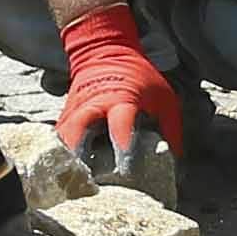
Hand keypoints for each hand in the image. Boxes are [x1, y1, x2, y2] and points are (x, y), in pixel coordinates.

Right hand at [53, 6, 185, 176]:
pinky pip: (59, 136)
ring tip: (71, 184)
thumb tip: (177, 159)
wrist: (105, 51)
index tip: (126, 171)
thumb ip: (170, 127)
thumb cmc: (139, 77)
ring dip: (66, 159)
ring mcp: (75, 108)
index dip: (123, 146)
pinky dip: (61, 153)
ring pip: (63, 136)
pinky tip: (64, 173)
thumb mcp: (163, 96)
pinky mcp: (65, 114)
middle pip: (78, 130)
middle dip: (78, 156)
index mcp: (120, 98)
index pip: (120, 123)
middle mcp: (93, 104)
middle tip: (84, 183)